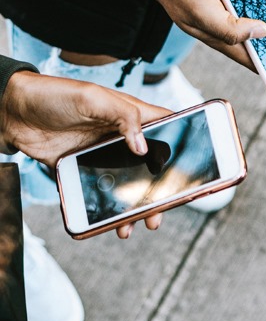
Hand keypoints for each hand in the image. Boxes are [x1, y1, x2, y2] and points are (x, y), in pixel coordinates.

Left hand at [0, 70, 170, 238]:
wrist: (12, 112)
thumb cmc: (55, 95)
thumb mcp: (94, 99)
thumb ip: (125, 117)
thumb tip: (145, 147)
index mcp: (131, 116)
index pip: (168, 126)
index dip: (184, 142)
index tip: (193, 165)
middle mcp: (122, 137)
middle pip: (152, 165)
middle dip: (160, 191)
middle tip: (160, 211)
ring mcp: (103, 154)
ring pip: (128, 184)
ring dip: (134, 206)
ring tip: (134, 225)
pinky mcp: (82, 168)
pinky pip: (100, 191)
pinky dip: (106, 209)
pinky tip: (108, 222)